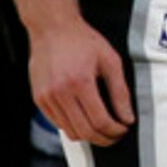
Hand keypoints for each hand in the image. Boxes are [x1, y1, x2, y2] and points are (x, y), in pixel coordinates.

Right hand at [28, 11, 134, 144]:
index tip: (123, 129)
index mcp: (80, 82)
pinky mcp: (39, 100)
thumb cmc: (82, 40)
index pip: (100, 121)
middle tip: (116, 134)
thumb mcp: (110, 60)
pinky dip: (73, 126)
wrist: (53, 29)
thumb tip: (127, 117)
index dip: (115, 130)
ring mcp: (47, 98)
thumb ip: (120, 91)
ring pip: (70, 131)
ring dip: (89, 135)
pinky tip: (84, 118)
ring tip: (102, 128)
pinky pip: (58, 124)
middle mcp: (60, 93)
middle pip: (85, 131)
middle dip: (104, 138)